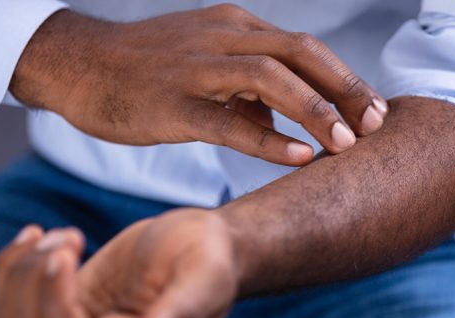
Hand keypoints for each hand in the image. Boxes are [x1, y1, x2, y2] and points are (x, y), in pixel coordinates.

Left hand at [0, 209, 237, 317]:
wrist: (199, 245)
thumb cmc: (207, 257)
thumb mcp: (203, 277)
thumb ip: (179, 314)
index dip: (56, 304)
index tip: (64, 253)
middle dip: (33, 283)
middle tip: (67, 237)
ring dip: (16, 277)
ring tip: (59, 236)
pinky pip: (7, 315)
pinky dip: (8, 273)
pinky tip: (39, 238)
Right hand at [9, 4, 388, 165]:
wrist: (78, 65)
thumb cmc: (145, 69)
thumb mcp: (205, 64)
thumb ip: (247, 89)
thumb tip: (284, 119)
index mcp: (235, 26)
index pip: (304, 47)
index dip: (345, 79)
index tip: (373, 110)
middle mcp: (222, 37)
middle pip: (300, 53)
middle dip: (345, 89)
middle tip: (375, 125)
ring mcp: (196, 68)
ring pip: (271, 78)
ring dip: (316, 110)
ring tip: (346, 144)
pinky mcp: (172, 103)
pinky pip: (229, 120)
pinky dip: (269, 137)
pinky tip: (299, 155)